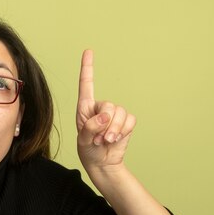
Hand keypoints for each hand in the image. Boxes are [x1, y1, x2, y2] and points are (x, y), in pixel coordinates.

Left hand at [76, 50, 135, 169]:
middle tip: (99, 139)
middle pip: (109, 106)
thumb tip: (105, 116)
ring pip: (120, 113)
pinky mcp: (126, 121)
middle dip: (105, 125)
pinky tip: (116, 139)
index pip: (86, 84)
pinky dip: (124, 131)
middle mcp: (100, 107)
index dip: (87, 67)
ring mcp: (114, 114)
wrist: (102, 162)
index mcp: (85, 107)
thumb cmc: (88, 150)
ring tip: (106, 141)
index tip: (88, 51)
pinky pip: (130, 121)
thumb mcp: (83, 140)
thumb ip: (91, 127)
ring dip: (114, 130)